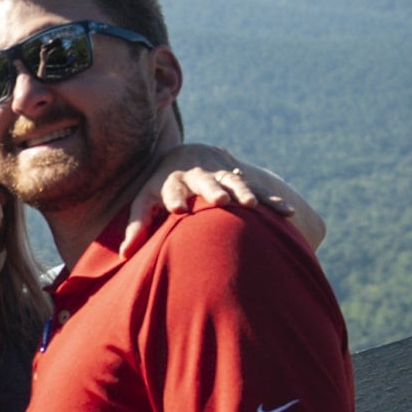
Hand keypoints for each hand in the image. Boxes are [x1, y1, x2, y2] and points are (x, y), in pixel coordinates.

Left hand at [120, 149, 324, 255]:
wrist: (186, 156)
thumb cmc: (160, 189)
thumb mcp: (145, 202)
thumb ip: (137, 227)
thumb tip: (125, 255)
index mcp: (172, 180)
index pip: (170, 187)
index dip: (173, 196)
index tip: (177, 208)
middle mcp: (197, 175)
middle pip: (204, 181)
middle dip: (212, 189)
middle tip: (220, 200)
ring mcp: (220, 175)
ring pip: (233, 181)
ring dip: (243, 191)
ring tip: (252, 206)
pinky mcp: (239, 179)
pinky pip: (259, 190)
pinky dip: (273, 200)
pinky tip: (287, 213)